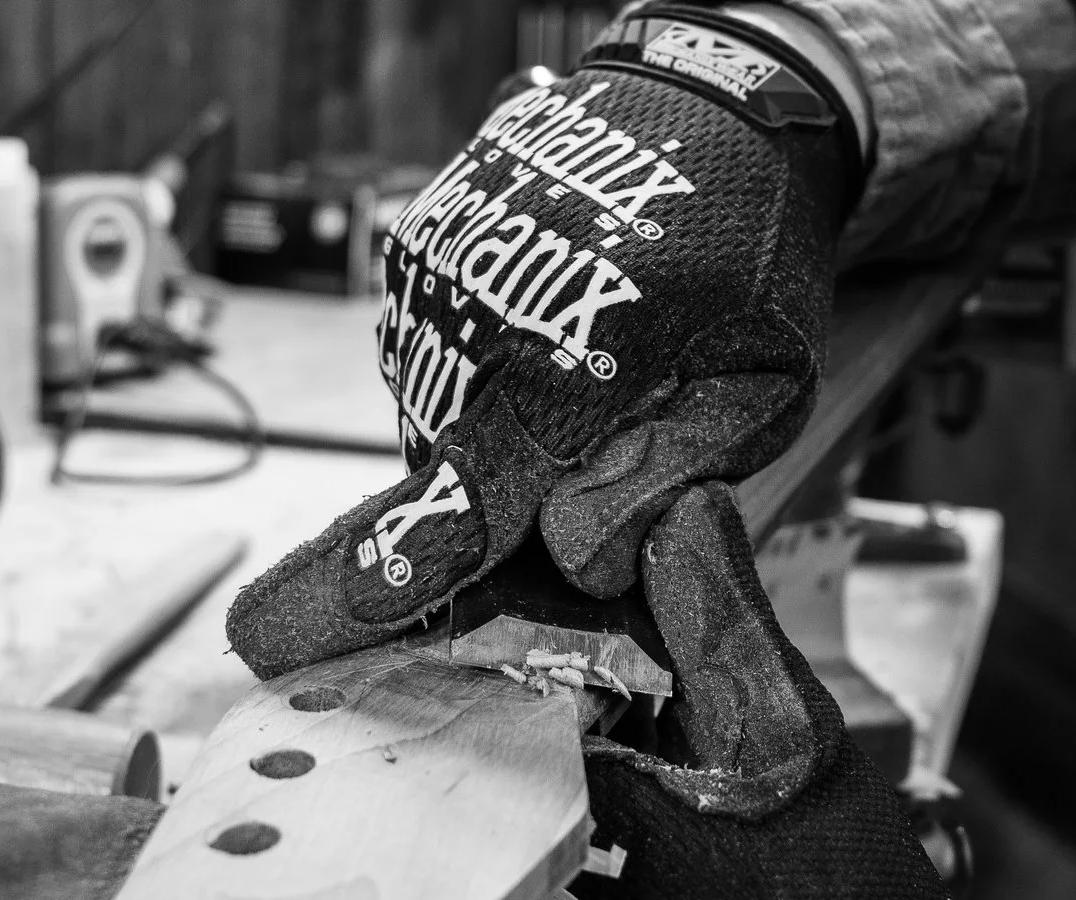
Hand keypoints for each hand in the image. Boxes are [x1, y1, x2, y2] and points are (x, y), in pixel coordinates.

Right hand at [227, 3, 861, 676]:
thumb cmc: (751, 260)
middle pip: (450, 468)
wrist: (708, 103)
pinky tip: (535, 334)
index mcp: (572, 363)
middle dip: (499, 497)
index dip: (404, 568)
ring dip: (482, 428)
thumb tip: (577, 561)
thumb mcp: (758, 388)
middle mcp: (477, 316)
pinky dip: (468, 371)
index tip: (316, 620)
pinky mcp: (410, 247)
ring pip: (428, 411)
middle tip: (580, 453)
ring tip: (570, 370)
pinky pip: (420, 354)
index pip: (474, 500)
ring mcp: (432, 276)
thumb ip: (665, 482)